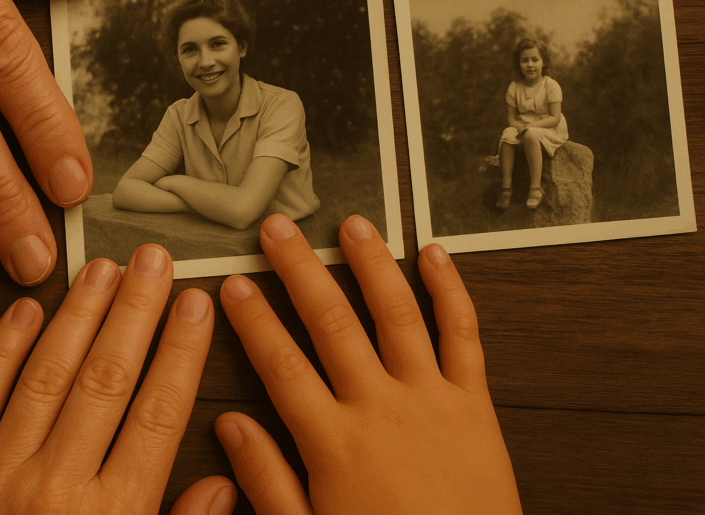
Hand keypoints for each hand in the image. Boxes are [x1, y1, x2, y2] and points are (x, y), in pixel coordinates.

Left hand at [0, 245, 223, 513]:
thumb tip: (224, 483)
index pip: (158, 413)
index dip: (182, 351)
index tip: (198, 304)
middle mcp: (56, 488)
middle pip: (107, 379)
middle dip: (135, 311)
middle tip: (153, 260)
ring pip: (47, 376)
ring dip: (77, 315)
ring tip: (100, 268)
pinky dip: (0, 350)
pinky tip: (26, 310)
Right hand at [201, 214, 521, 513]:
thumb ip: (268, 479)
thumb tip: (230, 429)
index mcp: (335, 442)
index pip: (281, 364)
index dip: (253, 320)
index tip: (234, 286)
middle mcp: (380, 408)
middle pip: (330, 321)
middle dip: (298, 270)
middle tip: (278, 231)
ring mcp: (430, 399)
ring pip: (395, 313)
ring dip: (370, 263)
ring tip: (351, 226)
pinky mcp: (474, 404)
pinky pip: (464, 335)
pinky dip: (450, 290)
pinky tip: (435, 256)